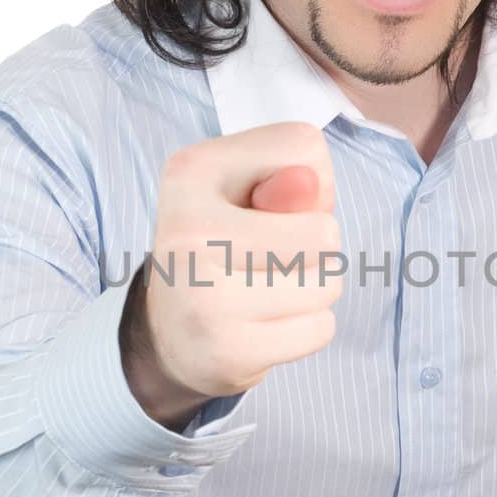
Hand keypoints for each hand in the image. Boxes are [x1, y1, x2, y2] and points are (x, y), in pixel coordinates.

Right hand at [122, 121, 342, 410]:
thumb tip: (307, 185)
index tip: (268, 204)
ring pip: (327, 284)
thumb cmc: (223, 244)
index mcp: (191, 172)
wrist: (169, 332)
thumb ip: (288, 175)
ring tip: (268, 293)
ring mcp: (204, 294)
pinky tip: (268, 326)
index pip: (305, 147)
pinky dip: (307, 329)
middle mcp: (188, 230)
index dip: (311, 181)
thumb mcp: (247, 190)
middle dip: (318, 249)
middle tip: (271, 259)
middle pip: (326, 230)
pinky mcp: (226, 348)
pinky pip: (319, 329)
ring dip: (314, 292)